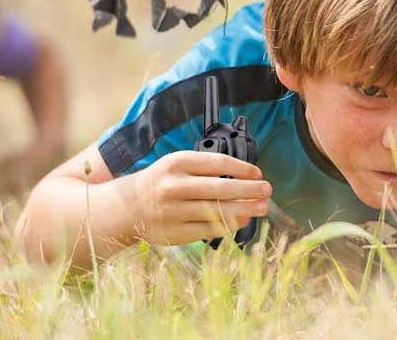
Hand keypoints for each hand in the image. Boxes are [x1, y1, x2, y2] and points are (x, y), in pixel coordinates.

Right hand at [131, 151, 271, 245]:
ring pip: (217, 211)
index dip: (243, 168)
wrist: (129, 207)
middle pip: (221, 188)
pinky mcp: (174, 232)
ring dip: (245, 210)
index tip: (258, 173)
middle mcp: (173, 186)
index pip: (218, 163)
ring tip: (261, 208)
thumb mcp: (179, 165)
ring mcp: (173, 211)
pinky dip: (229, 225)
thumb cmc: (163, 182)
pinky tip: (241, 221)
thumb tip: (246, 180)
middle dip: (249, 190)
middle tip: (267, 191)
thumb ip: (207, 168)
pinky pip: (208, 230)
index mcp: (177, 163)